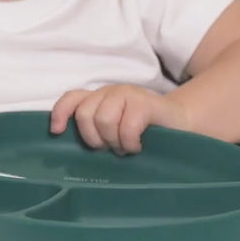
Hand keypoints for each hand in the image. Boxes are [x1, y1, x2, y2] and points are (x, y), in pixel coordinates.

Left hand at [50, 85, 188, 153]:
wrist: (182, 124)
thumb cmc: (145, 132)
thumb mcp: (115, 130)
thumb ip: (96, 130)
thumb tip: (69, 145)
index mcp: (99, 98)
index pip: (71, 98)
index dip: (60, 113)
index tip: (57, 132)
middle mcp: (109, 92)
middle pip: (84, 114)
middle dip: (95, 139)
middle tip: (111, 148)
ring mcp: (127, 94)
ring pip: (103, 120)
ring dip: (114, 141)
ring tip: (126, 146)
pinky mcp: (144, 102)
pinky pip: (127, 126)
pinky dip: (130, 143)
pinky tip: (138, 146)